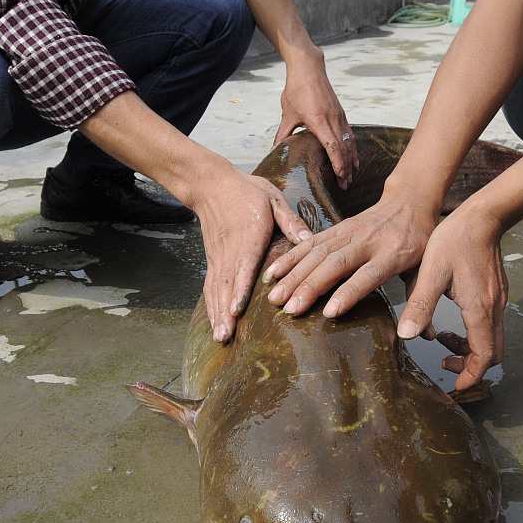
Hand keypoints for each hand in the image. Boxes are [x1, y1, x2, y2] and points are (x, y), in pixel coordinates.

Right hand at [188, 165, 312, 342]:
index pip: (243, 265)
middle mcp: (231, 250)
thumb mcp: (273, 199)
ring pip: (216, 289)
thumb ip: (291, 221)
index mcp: (249, 235)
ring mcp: (219, 257)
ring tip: (220, 337)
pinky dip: (211, 306)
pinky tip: (215, 323)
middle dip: (226, 312)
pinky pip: (211, 286)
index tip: (238, 310)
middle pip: (226, 285)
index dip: (240, 289)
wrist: (212, 184)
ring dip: (217, 314)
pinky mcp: (213, 260)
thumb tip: (311, 239)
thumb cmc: (247, 192)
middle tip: (227, 336)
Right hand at [263, 186, 437, 317]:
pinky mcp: (337, 227)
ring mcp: (350, 232)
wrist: (409, 202)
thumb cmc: (419, 242)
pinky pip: (310, 241)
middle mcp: (368, 241)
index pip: (367, 275)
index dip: (348, 293)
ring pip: (318, 252)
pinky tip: (273, 272)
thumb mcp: (427, 268)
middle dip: (310, 286)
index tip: (329, 312)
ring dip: (294, 274)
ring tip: (275, 297)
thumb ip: (422, 300)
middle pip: (336, 264)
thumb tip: (425, 335)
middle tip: (290, 309)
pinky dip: (290, 256)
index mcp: (393, 254)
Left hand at [275, 52, 358, 188]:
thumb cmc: (296, 89)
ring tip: (351, 177)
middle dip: (346, 168)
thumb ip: (283, 134)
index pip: (332, 146)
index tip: (341, 176)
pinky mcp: (341, 113)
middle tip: (345, 185)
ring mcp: (339, 116)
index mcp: (318, 120)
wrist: (309, 68)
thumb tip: (275, 151)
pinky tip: (354, 159)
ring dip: (351, 161)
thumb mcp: (287, 113)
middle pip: (343, 148)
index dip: (338, 162)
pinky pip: (350, 135)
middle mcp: (332, 119)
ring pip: (349, 142)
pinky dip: (352, 149)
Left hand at [396, 205, 506, 390]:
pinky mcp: (496, 294)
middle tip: (445, 363)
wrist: (482, 216)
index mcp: (479, 309)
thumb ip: (420, 304)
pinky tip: (451, 321)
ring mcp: (499, 301)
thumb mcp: (431, 272)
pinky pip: (490, 325)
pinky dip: (473, 334)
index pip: (484, 356)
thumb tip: (407, 335)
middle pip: (493, 353)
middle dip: (471, 366)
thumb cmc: (455, 240)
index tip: (454, 384)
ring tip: (442, 341)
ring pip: (492, 340)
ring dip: (471, 349)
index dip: (471, 376)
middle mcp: (494, 309)